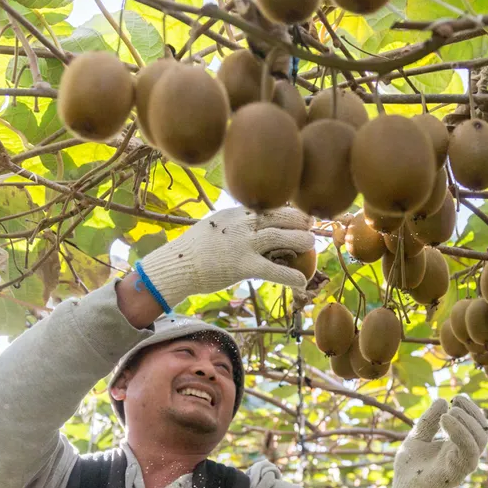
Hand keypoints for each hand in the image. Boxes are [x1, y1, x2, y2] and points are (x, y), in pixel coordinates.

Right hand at [137, 206, 314, 307]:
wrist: (176, 266)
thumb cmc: (194, 251)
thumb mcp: (214, 228)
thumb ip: (234, 225)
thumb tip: (251, 226)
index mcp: (234, 213)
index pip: (265, 207)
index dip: (286, 209)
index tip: (299, 213)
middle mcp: (240, 224)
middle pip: (276, 216)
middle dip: (297, 219)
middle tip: (312, 225)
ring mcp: (242, 244)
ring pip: (278, 237)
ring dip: (299, 240)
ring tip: (312, 243)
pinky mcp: (242, 265)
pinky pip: (272, 269)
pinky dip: (290, 275)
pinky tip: (302, 281)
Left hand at [390, 394, 487, 487]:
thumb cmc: (410, 468)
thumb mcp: (417, 437)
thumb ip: (428, 421)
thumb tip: (443, 399)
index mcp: (457, 446)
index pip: (476, 426)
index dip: (471, 410)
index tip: (456, 397)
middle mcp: (463, 455)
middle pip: (483, 432)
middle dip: (473, 413)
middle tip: (456, 400)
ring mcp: (461, 465)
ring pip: (480, 442)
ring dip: (468, 422)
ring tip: (450, 412)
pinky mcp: (455, 473)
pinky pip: (468, 453)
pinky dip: (461, 433)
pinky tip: (445, 420)